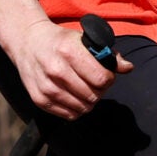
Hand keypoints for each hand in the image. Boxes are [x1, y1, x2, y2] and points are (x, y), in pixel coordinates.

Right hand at [4, 17, 128, 117]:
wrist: (28, 42)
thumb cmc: (61, 41)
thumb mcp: (84, 40)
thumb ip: (107, 54)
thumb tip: (128, 68)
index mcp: (69, 52)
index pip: (102, 79)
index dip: (109, 78)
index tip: (106, 74)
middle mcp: (56, 70)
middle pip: (94, 96)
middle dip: (100, 91)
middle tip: (96, 83)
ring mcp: (47, 87)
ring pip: (83, 108)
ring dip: (89, 101)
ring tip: (85, 89)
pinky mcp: (39, 100)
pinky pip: (69, 115)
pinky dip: (76, 109)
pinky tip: (74, 96)